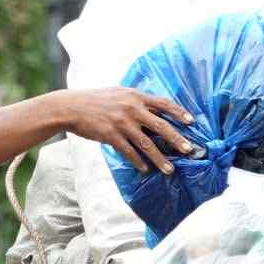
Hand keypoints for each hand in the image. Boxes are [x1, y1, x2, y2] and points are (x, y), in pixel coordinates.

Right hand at [62, 88, 196, 175]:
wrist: (71, 107)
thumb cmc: (95, 100)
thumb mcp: (118, 93)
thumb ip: (135, 100)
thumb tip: (153, 109)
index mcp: (135, 96)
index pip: (163, 103)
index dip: (179, 112)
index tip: (191, 121)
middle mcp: (131, 108)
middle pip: (161, 126)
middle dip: (177, 139)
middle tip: (189, 150)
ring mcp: (122, 123)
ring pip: (147, 144)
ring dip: (160, 158)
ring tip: (170, 169)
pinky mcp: (111, 135)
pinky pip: (129, 152)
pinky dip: (138, 162)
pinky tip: (145, 169)